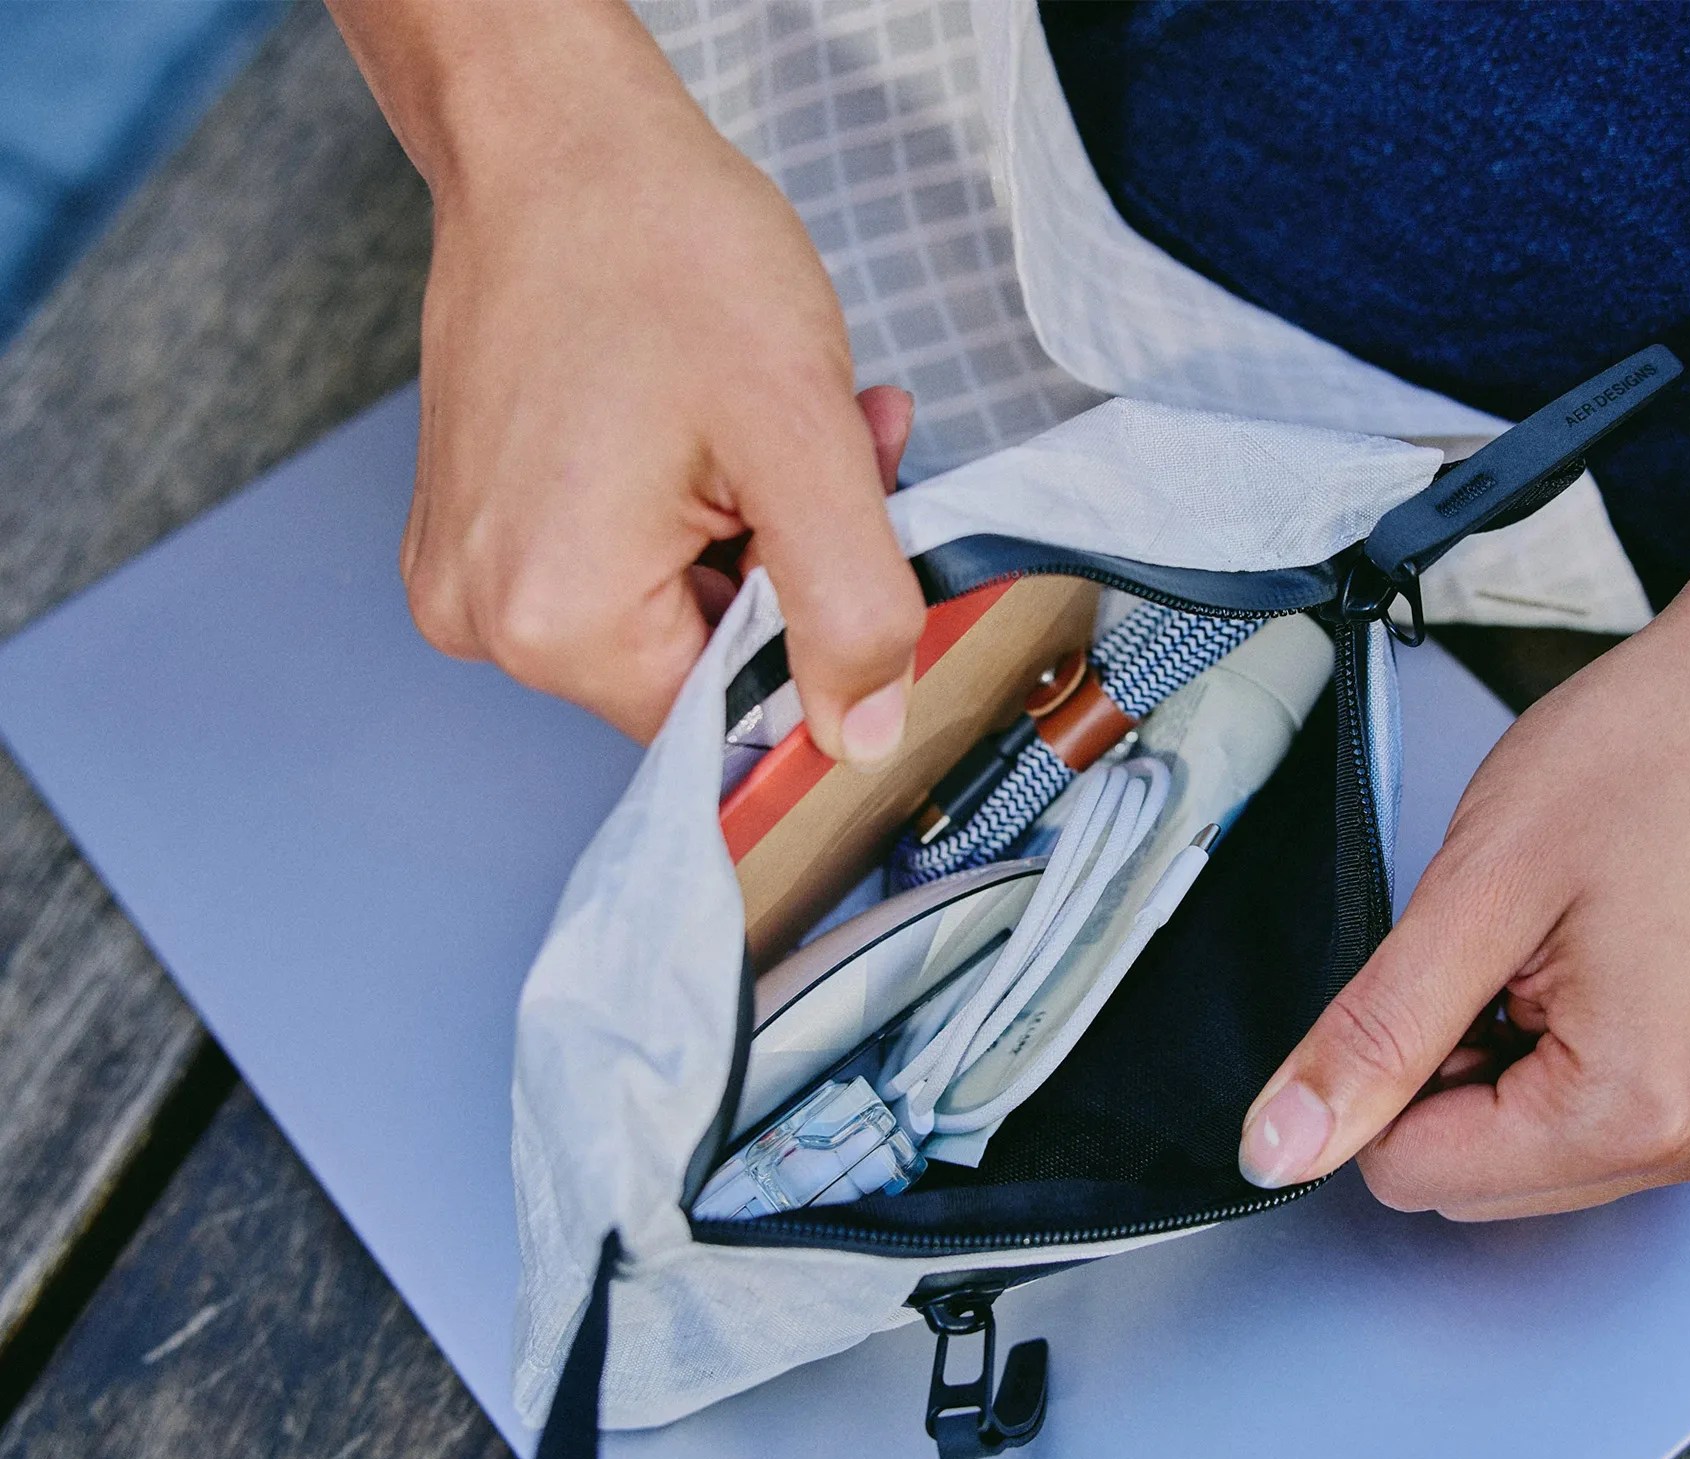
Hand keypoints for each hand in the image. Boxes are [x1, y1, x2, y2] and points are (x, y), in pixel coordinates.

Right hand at [382, 2, 923, 752]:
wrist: (551, 137)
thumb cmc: (661, 249)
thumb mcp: (801, 435)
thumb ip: (851, 605)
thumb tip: (863, 733)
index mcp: (555, 619)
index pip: (731, 717)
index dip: (817, 642)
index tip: (853, 539)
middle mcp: (486, 619)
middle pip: (695, 663)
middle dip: (789, 572)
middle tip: (838, 456)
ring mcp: (469, 572)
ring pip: (668, 610)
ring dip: (751, 534)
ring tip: (775, 422)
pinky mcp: (474, 527)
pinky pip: (613, 564)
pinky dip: (691, 512)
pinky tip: (719, 427)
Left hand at [1238, 580, 1689, 1218]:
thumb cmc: (1650, 753)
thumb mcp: (1475, 889)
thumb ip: (1372, 1035)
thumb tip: (1280, 1147)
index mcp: (1638, 1107)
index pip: (1418, 1177)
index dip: (1380, 1078)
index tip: (1425, 977)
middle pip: (1476, 1181)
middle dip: (1446, 1073)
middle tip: (1492, 953)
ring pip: (1528, 1153)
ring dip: (1499, 1063)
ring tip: (1546, 948)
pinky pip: (1597, 1118)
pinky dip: (1556, 1055)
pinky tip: (1583, 962)